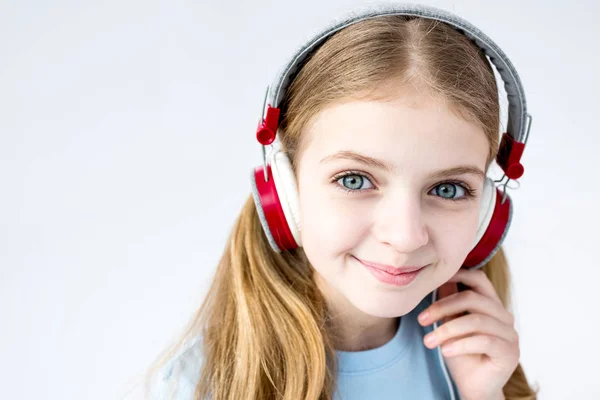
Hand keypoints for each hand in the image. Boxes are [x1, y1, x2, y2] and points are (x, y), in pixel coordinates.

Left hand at [417, 268, 519, 399]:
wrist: (472, 387)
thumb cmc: (461, 353)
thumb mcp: (449, 323)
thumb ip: (449, 302)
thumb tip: (439, 277)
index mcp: (491, 305)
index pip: (479, 280)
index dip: (458, 274)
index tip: (433, 280)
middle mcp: (504, 316)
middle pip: (472, 298)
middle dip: (442, 307)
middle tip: (421, 320)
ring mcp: (510, 334)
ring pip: (475, 321)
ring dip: (446, 330)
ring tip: (428, 341)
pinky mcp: (510, 352)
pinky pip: (484, 341)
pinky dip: (460, 345)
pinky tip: (445, 351)